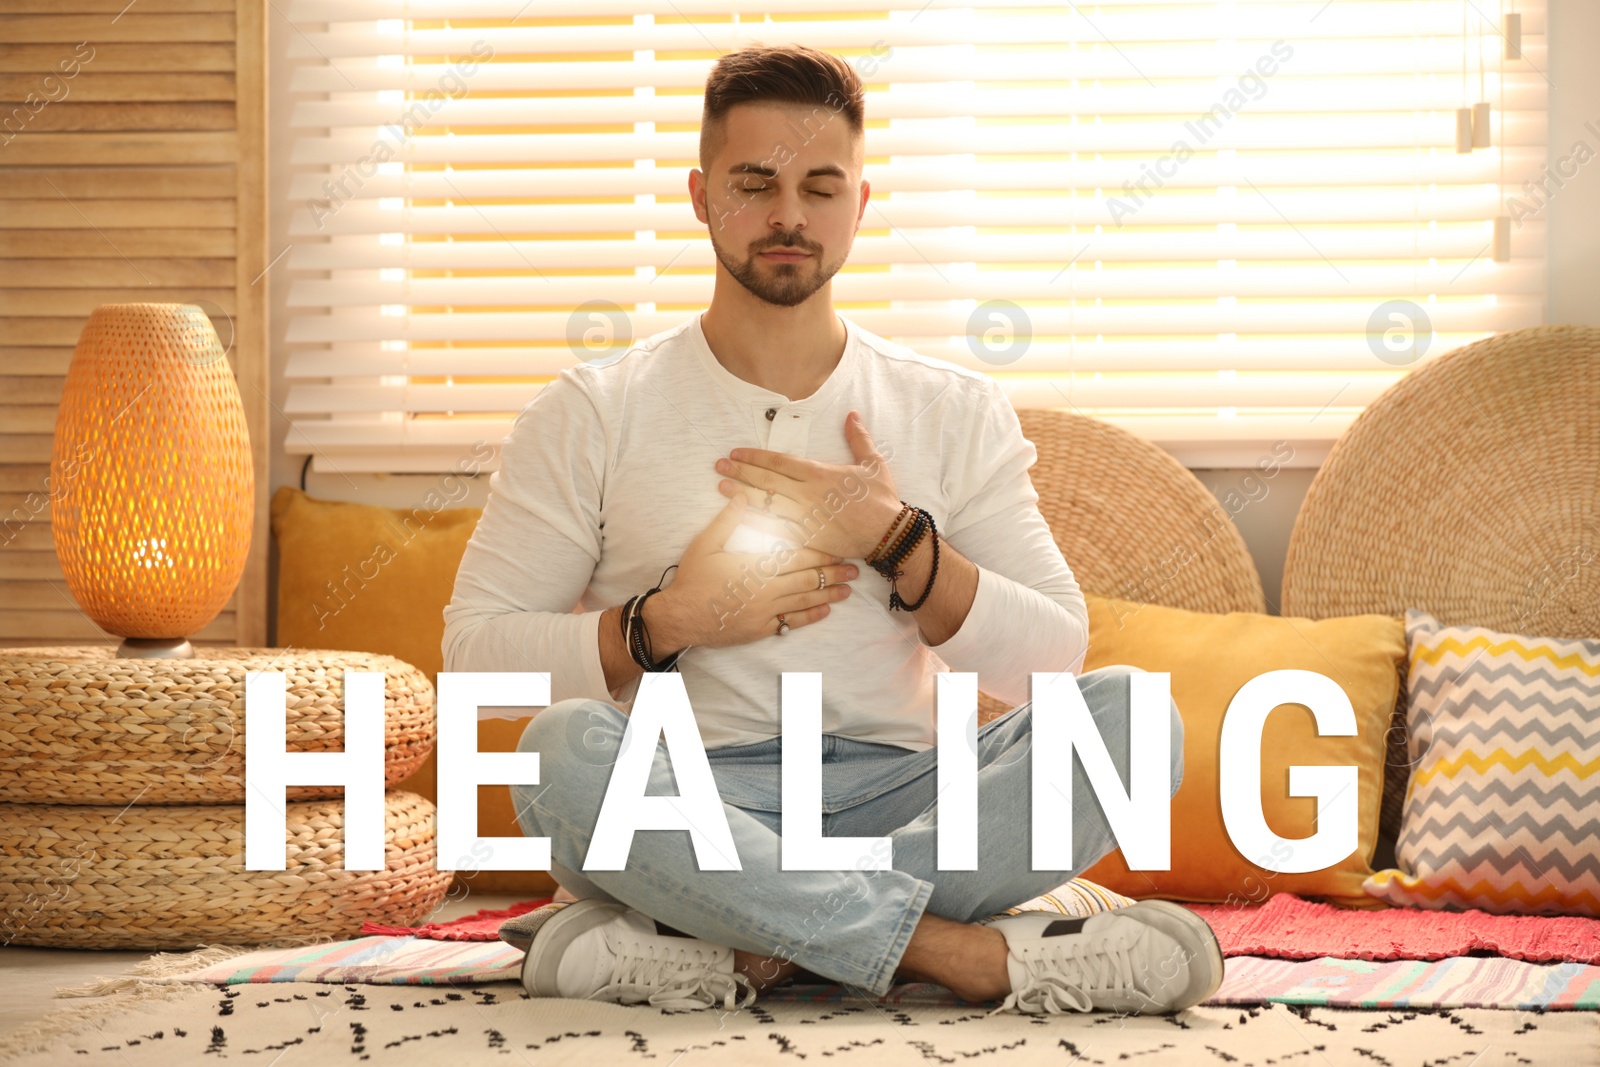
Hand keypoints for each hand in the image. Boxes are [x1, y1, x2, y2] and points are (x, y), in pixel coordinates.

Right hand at [650, 494, 859, 648]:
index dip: (819, 552)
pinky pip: (791, 623)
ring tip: (847, 590)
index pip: (796, 557)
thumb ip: (727, 520)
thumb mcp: (705, 544)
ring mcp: (765, 612)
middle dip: (832, 574)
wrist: (680, 617)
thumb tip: (744, 495)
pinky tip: (825, 611)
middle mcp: (766, 590)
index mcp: (755, 566)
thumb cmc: (692, 579)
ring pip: (804, 602)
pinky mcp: (761, 629)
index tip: (837, 547)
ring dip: (828, 595)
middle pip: (807, 580)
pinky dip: (810, 616)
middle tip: (854, 570)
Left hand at [712, 410, 901, 560]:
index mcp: (819, 474)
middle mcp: (807, 494)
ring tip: (721, 487)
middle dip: (741, 471)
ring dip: (742, 495)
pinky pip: (776, 529)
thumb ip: (859, 438)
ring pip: (766, 504)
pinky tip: (740, 518)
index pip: (779, 462)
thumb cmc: (881, 499)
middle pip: (766, 480)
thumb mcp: (873, 463)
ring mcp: (805, 517)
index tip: (736, 452)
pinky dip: (757, 523)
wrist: (888, 535)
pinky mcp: (807, 538)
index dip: (755, 456)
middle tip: (718, 466)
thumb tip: (852, 414)